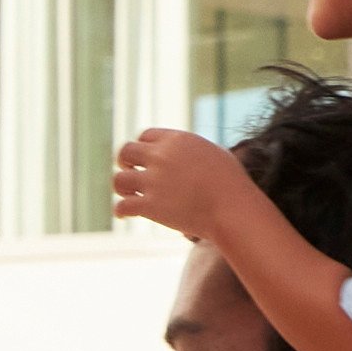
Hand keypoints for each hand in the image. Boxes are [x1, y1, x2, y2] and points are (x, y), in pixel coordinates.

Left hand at [103, 123, 247, 246]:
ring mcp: (153, 181)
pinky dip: (120, 211)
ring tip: (128, 194)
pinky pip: (122, 206)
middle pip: (126, 152)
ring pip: (119, 179)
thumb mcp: (214, 153)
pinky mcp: (150, 206)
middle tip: (131, 173)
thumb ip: (193, 150)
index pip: (145, 135)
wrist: (232, 208)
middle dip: (125, 162)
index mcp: (176, 140)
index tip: (143, 158)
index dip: (142, 147)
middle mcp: (160, 157)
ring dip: (121, 187)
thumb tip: (188, 153)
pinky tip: (124, 215)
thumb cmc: (231, 183)